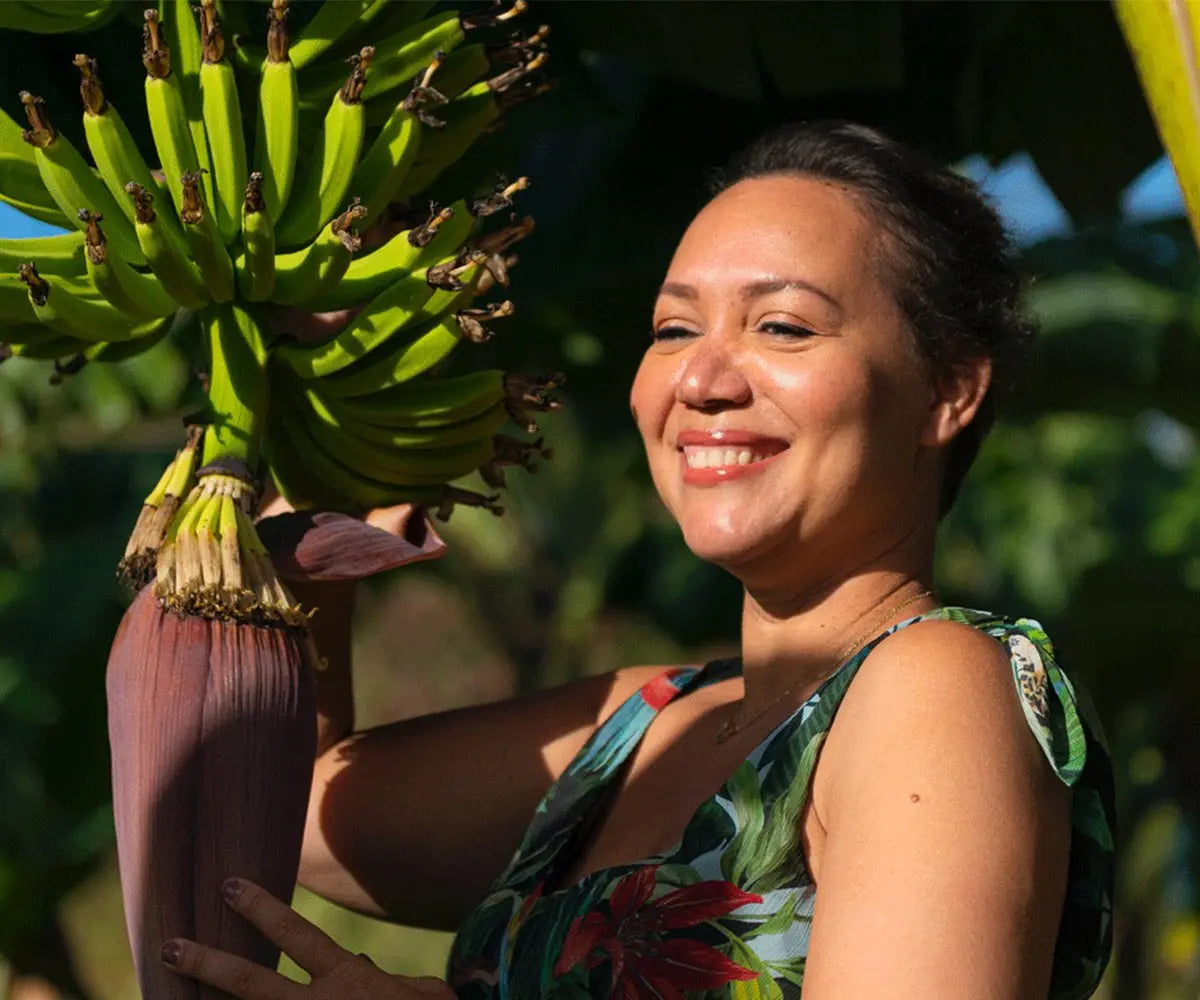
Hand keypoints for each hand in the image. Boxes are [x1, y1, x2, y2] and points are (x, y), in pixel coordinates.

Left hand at [161, 878, 454, 999]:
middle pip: (251, 984)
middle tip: (168, 947)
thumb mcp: (428, 994)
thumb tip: (359, 961)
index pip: (297, 935)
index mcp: (349, 983)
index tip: (228, 887)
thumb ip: (392, 977)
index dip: (262, 908)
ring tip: (171, 995)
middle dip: (207, 964)